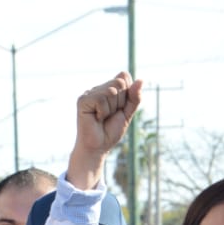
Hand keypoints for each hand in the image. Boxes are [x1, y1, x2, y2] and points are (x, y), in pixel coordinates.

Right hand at [67, 72, 143, 190]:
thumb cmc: (110, 131)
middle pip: (119, 82)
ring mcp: (89, 93)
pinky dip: (103, 112)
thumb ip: (135, 97)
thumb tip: (141, 80)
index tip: (119, 109)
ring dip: (111, 109)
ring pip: (111, 91)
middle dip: (120, 102)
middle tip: (110, 115)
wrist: (98, 148)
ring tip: (102, 118)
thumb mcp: (128, 113)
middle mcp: (98, 88)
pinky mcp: (83, 100)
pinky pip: (101, 99)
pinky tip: (96, 118)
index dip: (127, 94)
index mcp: (108, 88)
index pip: (124, 76)